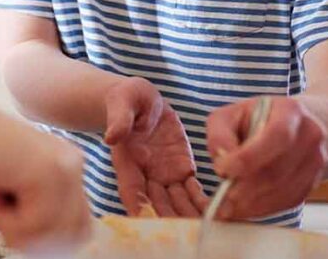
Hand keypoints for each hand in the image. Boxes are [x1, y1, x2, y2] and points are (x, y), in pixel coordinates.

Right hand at [0, 98, 92, 250]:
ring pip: (48, 235)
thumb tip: (53, 248)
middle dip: (34, 235)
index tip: (15, 219)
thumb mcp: (15, 190)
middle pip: (72, 236)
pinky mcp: (48, 173)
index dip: (48, 236)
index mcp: (69, 163)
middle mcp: (74, 162)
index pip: (81, 227)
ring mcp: (65, 167)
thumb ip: (41, 211)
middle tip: (0, 204)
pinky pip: (29, 226)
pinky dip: (0, 216)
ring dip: (12, 224)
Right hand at [105, 77, 207, 216]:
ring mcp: (163, 173)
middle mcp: (145, 173)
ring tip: (206, 224)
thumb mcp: (122, 101)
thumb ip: (118, 119)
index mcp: (127, 160)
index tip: (151, 221)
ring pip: (176, 201)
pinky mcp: (181, 168)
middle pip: (156, 203)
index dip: (140, 207)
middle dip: (171, 218)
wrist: (142, 100)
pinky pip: (192, 190)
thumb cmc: (126, 98)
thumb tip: (112, 136)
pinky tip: (215, 208)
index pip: (131, 190)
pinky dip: (201, 201)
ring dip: (188, 215)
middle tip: (188, 229)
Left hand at [206, 96, 327, 219]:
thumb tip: (221, 159)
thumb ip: (220, 134)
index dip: (249, 157)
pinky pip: (288, 200)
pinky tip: (244, 208)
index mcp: (290, 110)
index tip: (222, 169)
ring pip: (284, 189)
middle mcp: (310, 134)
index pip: (276, 136)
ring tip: (228, 206)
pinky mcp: (313, 181)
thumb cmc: (253, 119)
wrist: (290, 128)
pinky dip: (263, 208)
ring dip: (253, 202)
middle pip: (278, 169)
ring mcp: (316, 160)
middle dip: (246, 186)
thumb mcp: (230, 115)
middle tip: (222, 196)